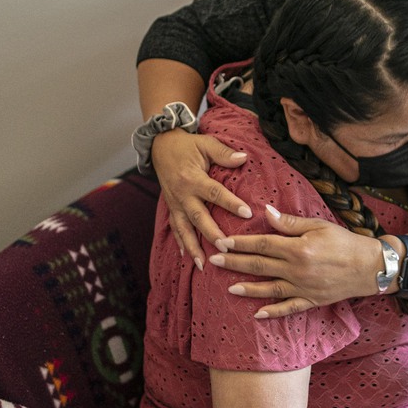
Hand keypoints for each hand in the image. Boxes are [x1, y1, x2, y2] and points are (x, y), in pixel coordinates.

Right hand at [151, 129, 251, 264]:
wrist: (160, 146)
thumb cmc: (187, 145)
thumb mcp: (205, 143)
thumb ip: (224, 153)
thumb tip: (244, 158)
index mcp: (193, 178)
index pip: (214, 193)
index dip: (231, 203)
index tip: (247, 213)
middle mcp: (182, 194)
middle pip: (199, 217)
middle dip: (212, 234)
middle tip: (226, 248)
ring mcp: (175, 203)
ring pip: (184, 229)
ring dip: (193, 247)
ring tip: (204, 264)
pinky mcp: (171, 208)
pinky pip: (174, 228)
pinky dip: (180, 243)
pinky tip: (187, 258)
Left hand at [212, 206, 383, 317]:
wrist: (370, 266)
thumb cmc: (345, 241)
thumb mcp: (318, 225)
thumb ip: (290, 223)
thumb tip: (265, 213)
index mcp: (297, 248)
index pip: (262, 243)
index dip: (240, 242)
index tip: (222, 241)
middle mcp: (296, 269)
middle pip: (259, 265)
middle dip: (234, 262)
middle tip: (213, 260)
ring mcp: (303, 287)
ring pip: (269, 288)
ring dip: (247, 288)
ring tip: (228, 287)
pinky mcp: (311, 300)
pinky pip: (288, 308)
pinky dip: (273, 313)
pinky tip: (257, 315)